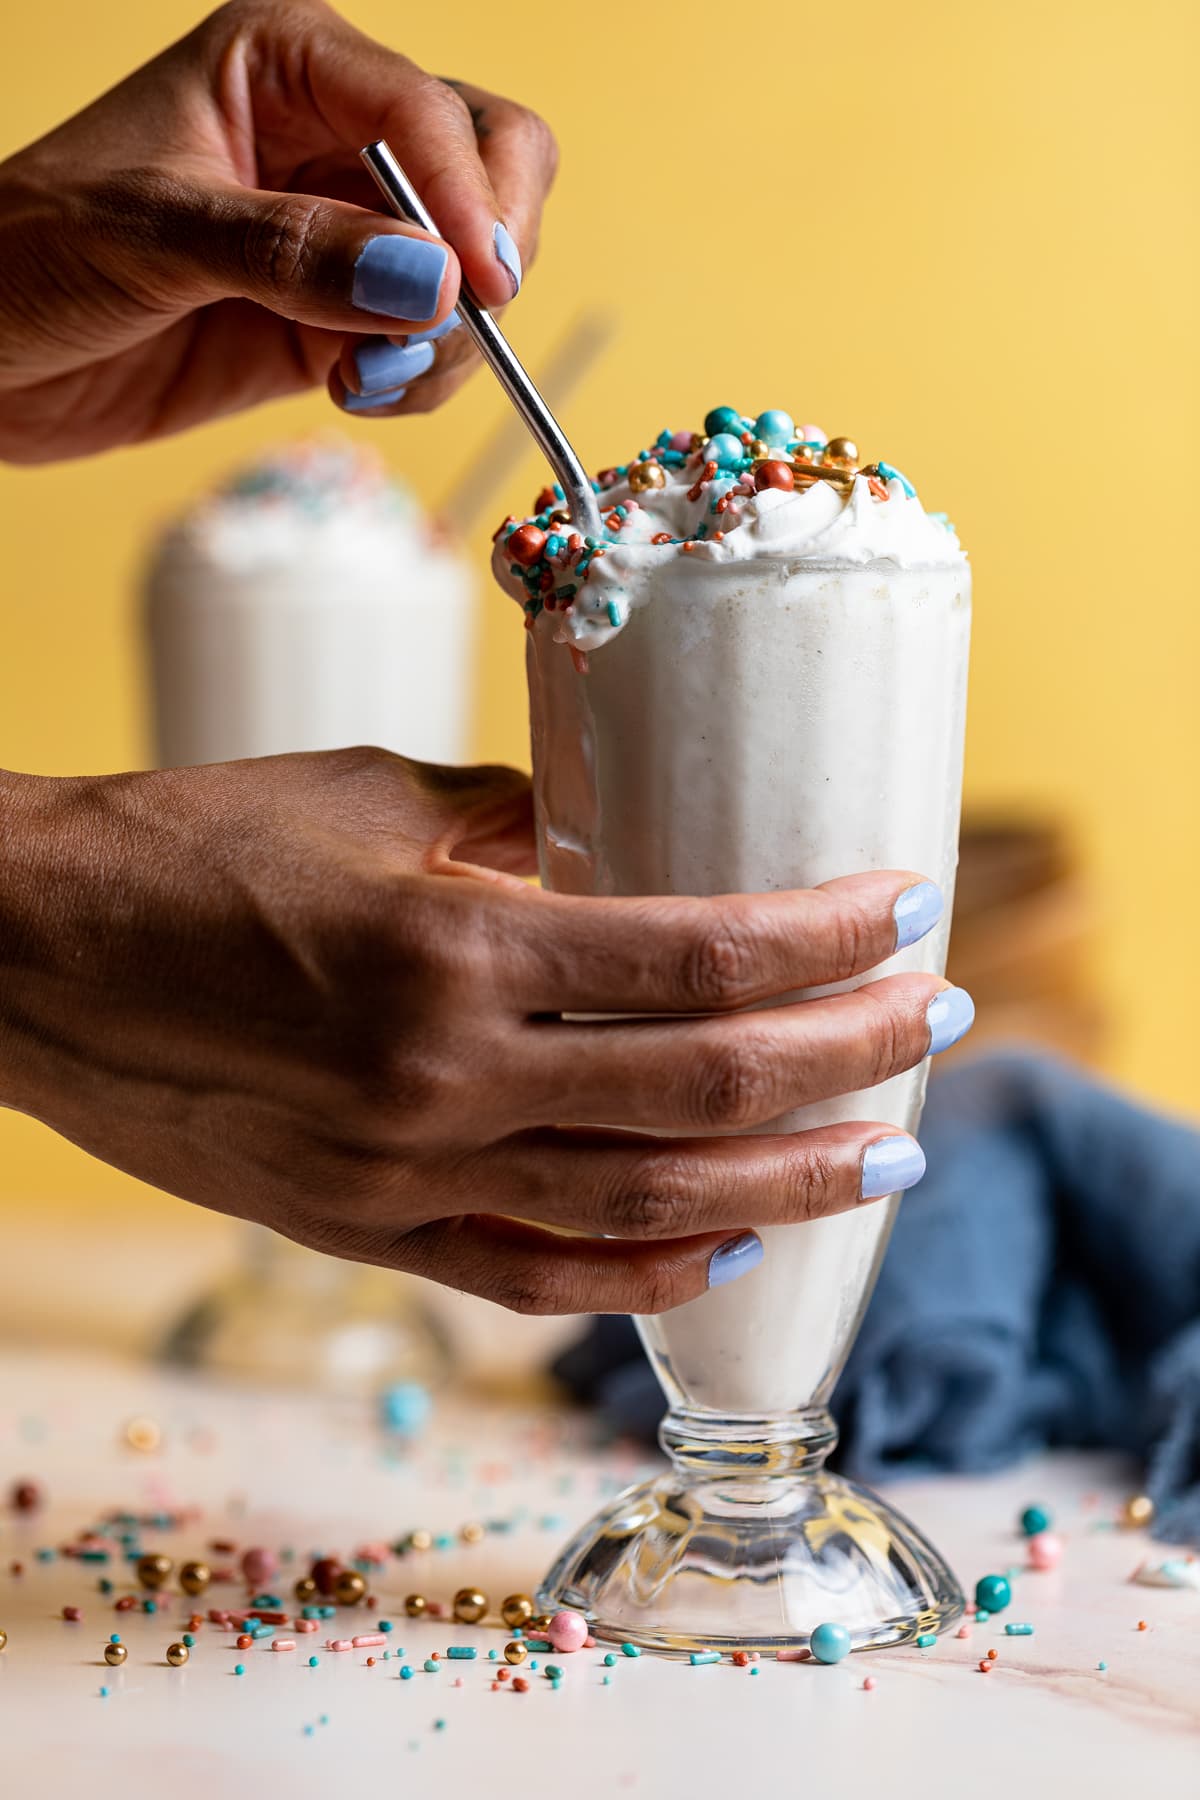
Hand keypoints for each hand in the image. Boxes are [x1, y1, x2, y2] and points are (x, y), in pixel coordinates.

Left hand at [0, 0, 556, 461]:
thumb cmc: (27, 256)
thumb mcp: (152, 235)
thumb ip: (295, 253)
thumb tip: (433, 281)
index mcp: (282, 60)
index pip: (426, 109)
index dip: (469, 194)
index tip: (479, 286)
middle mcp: (331, 135)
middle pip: (489, 165)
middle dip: (487, 253)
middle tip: (448, 326)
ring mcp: (345, 232)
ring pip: (470, 270)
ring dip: (445, 337)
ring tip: (361, 377)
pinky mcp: (339, 318)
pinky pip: (428, 345)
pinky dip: (416, 379)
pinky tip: (350, 390)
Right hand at [0, 752, 970, 1314]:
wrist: (26, 955)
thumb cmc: (188, 847)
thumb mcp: (370, 795)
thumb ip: (521, 823)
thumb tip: (633, 846)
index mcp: (448, 945)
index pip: (697, 956)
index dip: (825, 937)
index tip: (905, 910)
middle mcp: (441, 1078)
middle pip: (702, 1088)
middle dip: (848, 1056)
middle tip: (935, 1023)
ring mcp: (402, 1175)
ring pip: (643, 1204)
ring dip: (784, 1181)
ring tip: (882, 1154)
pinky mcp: (361, 1231)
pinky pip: (526, 1276)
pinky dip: (635, 1272)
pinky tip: (714, 1246)